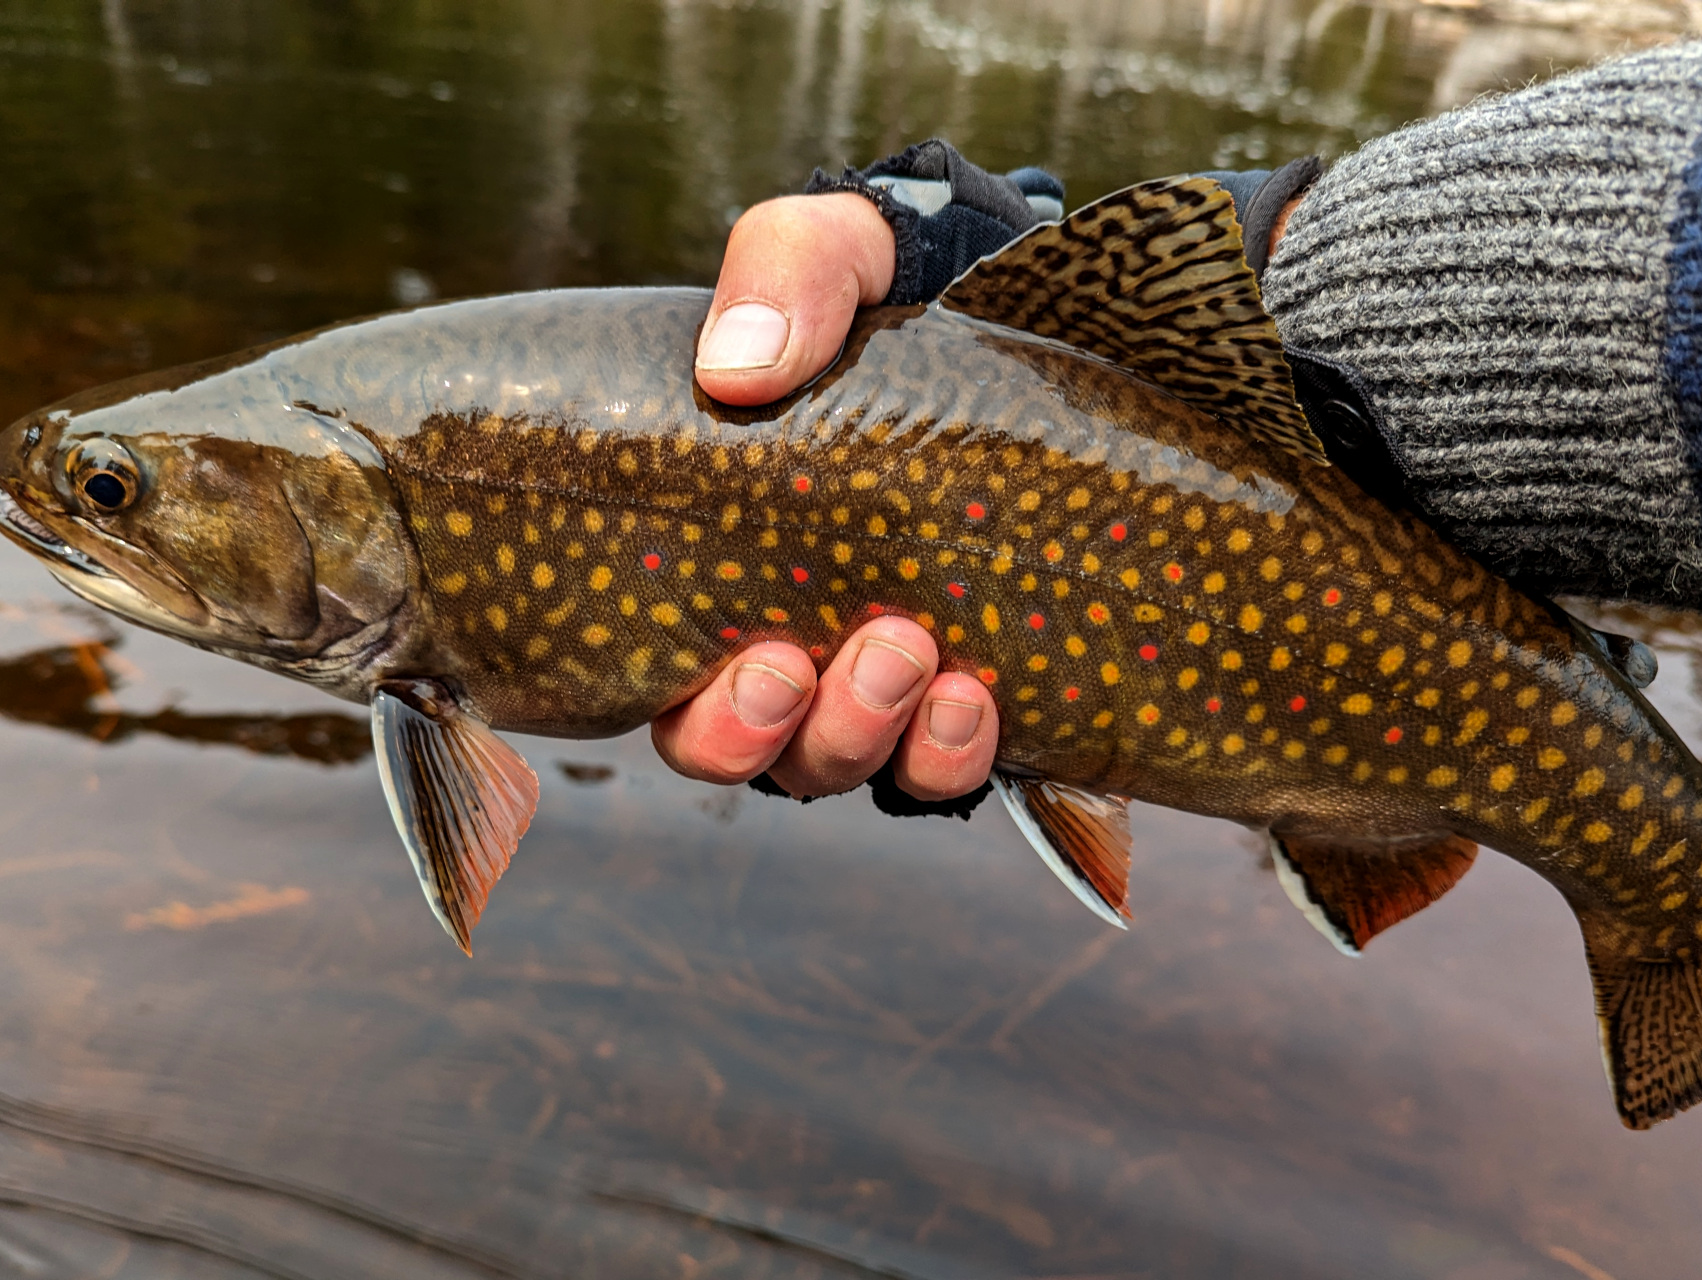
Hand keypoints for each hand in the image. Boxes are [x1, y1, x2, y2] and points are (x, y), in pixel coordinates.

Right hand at [650, 192, 998, 800]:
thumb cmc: (902, 290)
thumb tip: (738, 369)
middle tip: (806, 659)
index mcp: (721, 560)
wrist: (1032, 308)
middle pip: (746, 751)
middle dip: (768, 732)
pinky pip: (944, 769)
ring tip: (911, 653)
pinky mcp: (979, 684)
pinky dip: (952, 755)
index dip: (706, 714)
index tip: (756, 659)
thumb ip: (785, 272)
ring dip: (861, 735)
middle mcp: (790, 637)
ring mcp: (882, 673)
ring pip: (837, 766)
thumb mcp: (840, 251)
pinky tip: (977, 698)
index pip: (669, 686)